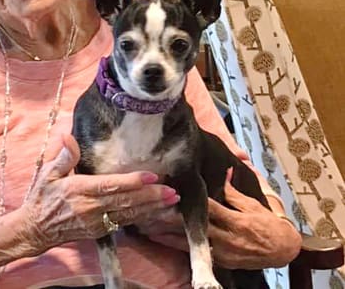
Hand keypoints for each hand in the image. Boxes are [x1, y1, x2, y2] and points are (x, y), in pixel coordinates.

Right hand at [20, 134, 179, 253]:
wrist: (34, 229)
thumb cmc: (42, 197)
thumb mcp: (47, 173)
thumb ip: (63, 156)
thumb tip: (67, 136)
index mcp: (80, 190)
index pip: (110, 185)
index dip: (132, 182)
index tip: (152, 175)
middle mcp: (91, 208)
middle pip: (126, 202)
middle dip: (151, 197)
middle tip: (172, 191)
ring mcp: (97, 222)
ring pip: (129, 214)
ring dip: (152, 208)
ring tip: (172, 201)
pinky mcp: (100, 231)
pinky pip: (125, 223)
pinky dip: (143, 218)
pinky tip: (156, 212)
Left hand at [147, 179, 301, 269]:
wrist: (282, 250)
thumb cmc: (266, 223)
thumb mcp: (251, 204)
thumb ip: (232, 190)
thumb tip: (222, 169)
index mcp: (236, 221)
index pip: (210, 209)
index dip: (191, 201)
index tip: (172, 192)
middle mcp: (228, 239)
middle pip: (196, 227)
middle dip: (174, 220)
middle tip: (152, 210)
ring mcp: (223, 253)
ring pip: (192, 243)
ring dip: (170, 236)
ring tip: (148, 227)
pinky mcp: (221, 262)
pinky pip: (197, 253)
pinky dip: (179, 246)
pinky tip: (162, 240)